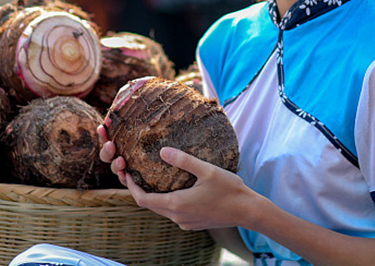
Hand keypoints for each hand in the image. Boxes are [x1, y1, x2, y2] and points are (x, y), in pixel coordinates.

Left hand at [98, 135, 254, 231]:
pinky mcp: (193, 223)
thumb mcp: (206, 170)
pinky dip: (168, 200)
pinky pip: (174, 212)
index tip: (126, 173)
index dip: (131, 187)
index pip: (143, 200)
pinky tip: (175, 187)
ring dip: (155, 195)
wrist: (248, 211)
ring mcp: (185, 222)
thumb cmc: (229, 189)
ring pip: (162, 209)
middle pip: (150, 205)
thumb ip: (183, 160)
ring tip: (153, 176)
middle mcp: (177, 217)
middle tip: (135, 171)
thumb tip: (162, 151)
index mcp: (177, 204)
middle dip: (140, 189)